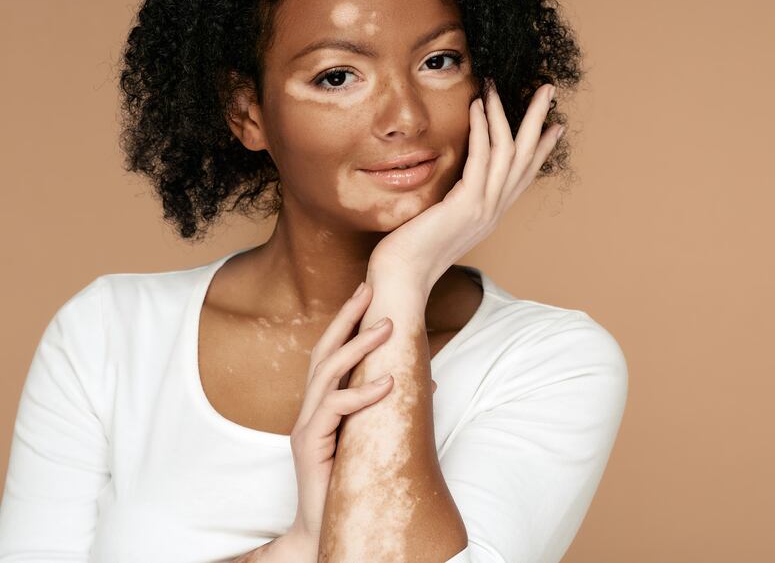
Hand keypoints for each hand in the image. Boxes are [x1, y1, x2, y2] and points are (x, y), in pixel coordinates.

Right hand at [286, 281, 396, 546]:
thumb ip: (387, 409)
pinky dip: (361, 393)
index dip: (347, 322)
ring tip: (388, 328)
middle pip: (323, 351)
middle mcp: (309, 409)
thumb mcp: (372, 437)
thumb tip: (426, 383)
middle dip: (346, 318)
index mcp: (322, 404)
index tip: (366, 292)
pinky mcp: (309, 445)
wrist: (327, 526)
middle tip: (369, 289)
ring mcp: (306, 425)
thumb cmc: (351, 480)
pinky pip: (334, 409)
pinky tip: (388, 383)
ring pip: (327, 373)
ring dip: (359, 347)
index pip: (332, 353)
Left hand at [368, 78, 560, 293]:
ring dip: (506, 113)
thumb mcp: (440, 220)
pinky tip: (478, 105)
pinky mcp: (467, 204)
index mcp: (490, 214)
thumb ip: (452, 201)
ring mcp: (484, 208)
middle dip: (538, 121)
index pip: (523, 175)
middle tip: (548, 90)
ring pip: (509, 152)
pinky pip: (482, 157)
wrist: (403, 277)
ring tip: (499, 85)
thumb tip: (449, 186)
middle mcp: (494, 210)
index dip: (541, 149)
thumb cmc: (411, 251)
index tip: (555, 125)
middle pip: (527, 158)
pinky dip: (482, 128)